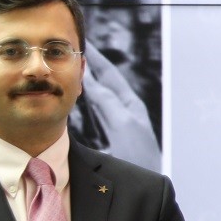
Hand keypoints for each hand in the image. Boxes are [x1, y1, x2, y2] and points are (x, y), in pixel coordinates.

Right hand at [78, 43, 160, 168]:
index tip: (80, 42)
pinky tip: (82, 90)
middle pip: (106, 79)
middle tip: (75, 45)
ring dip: (91, 75)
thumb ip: (108, 102)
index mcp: (129, 104)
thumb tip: (91, 79)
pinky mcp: (114, 130)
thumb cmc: (138, 156)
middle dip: (92, 62)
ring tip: (76, 61)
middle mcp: (126, 108)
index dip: (94, 59)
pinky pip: (100, 106)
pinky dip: (90, 94)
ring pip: (102, 91)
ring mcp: (120, 118)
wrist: (146, 178)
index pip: (108, 74)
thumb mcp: (122, 124)